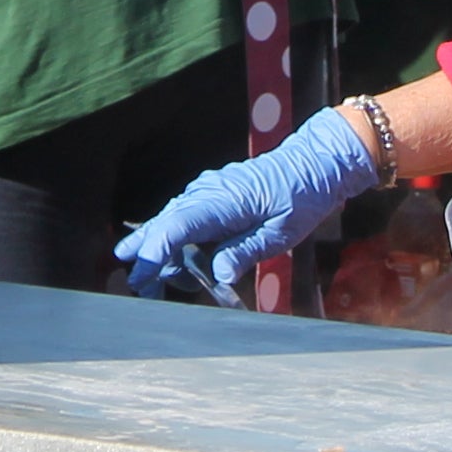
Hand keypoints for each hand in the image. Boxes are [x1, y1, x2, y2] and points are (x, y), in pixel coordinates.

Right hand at [115, 105, 378, 303]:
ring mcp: (208, 192)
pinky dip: (175, 242)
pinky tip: (170, 263)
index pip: (179, 225)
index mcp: (224, 200)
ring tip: (153, 284)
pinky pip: (186, 220)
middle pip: (167, 226)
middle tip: (137, 288)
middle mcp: (208, 193)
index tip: (141, 274)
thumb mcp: (282, 231)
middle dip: (149, 258)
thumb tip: (218, 276)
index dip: (156, 250)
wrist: (314, 163)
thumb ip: (246, 251)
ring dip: (162, 253)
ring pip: (172, 223)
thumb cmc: (303, 197)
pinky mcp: (214, 197)